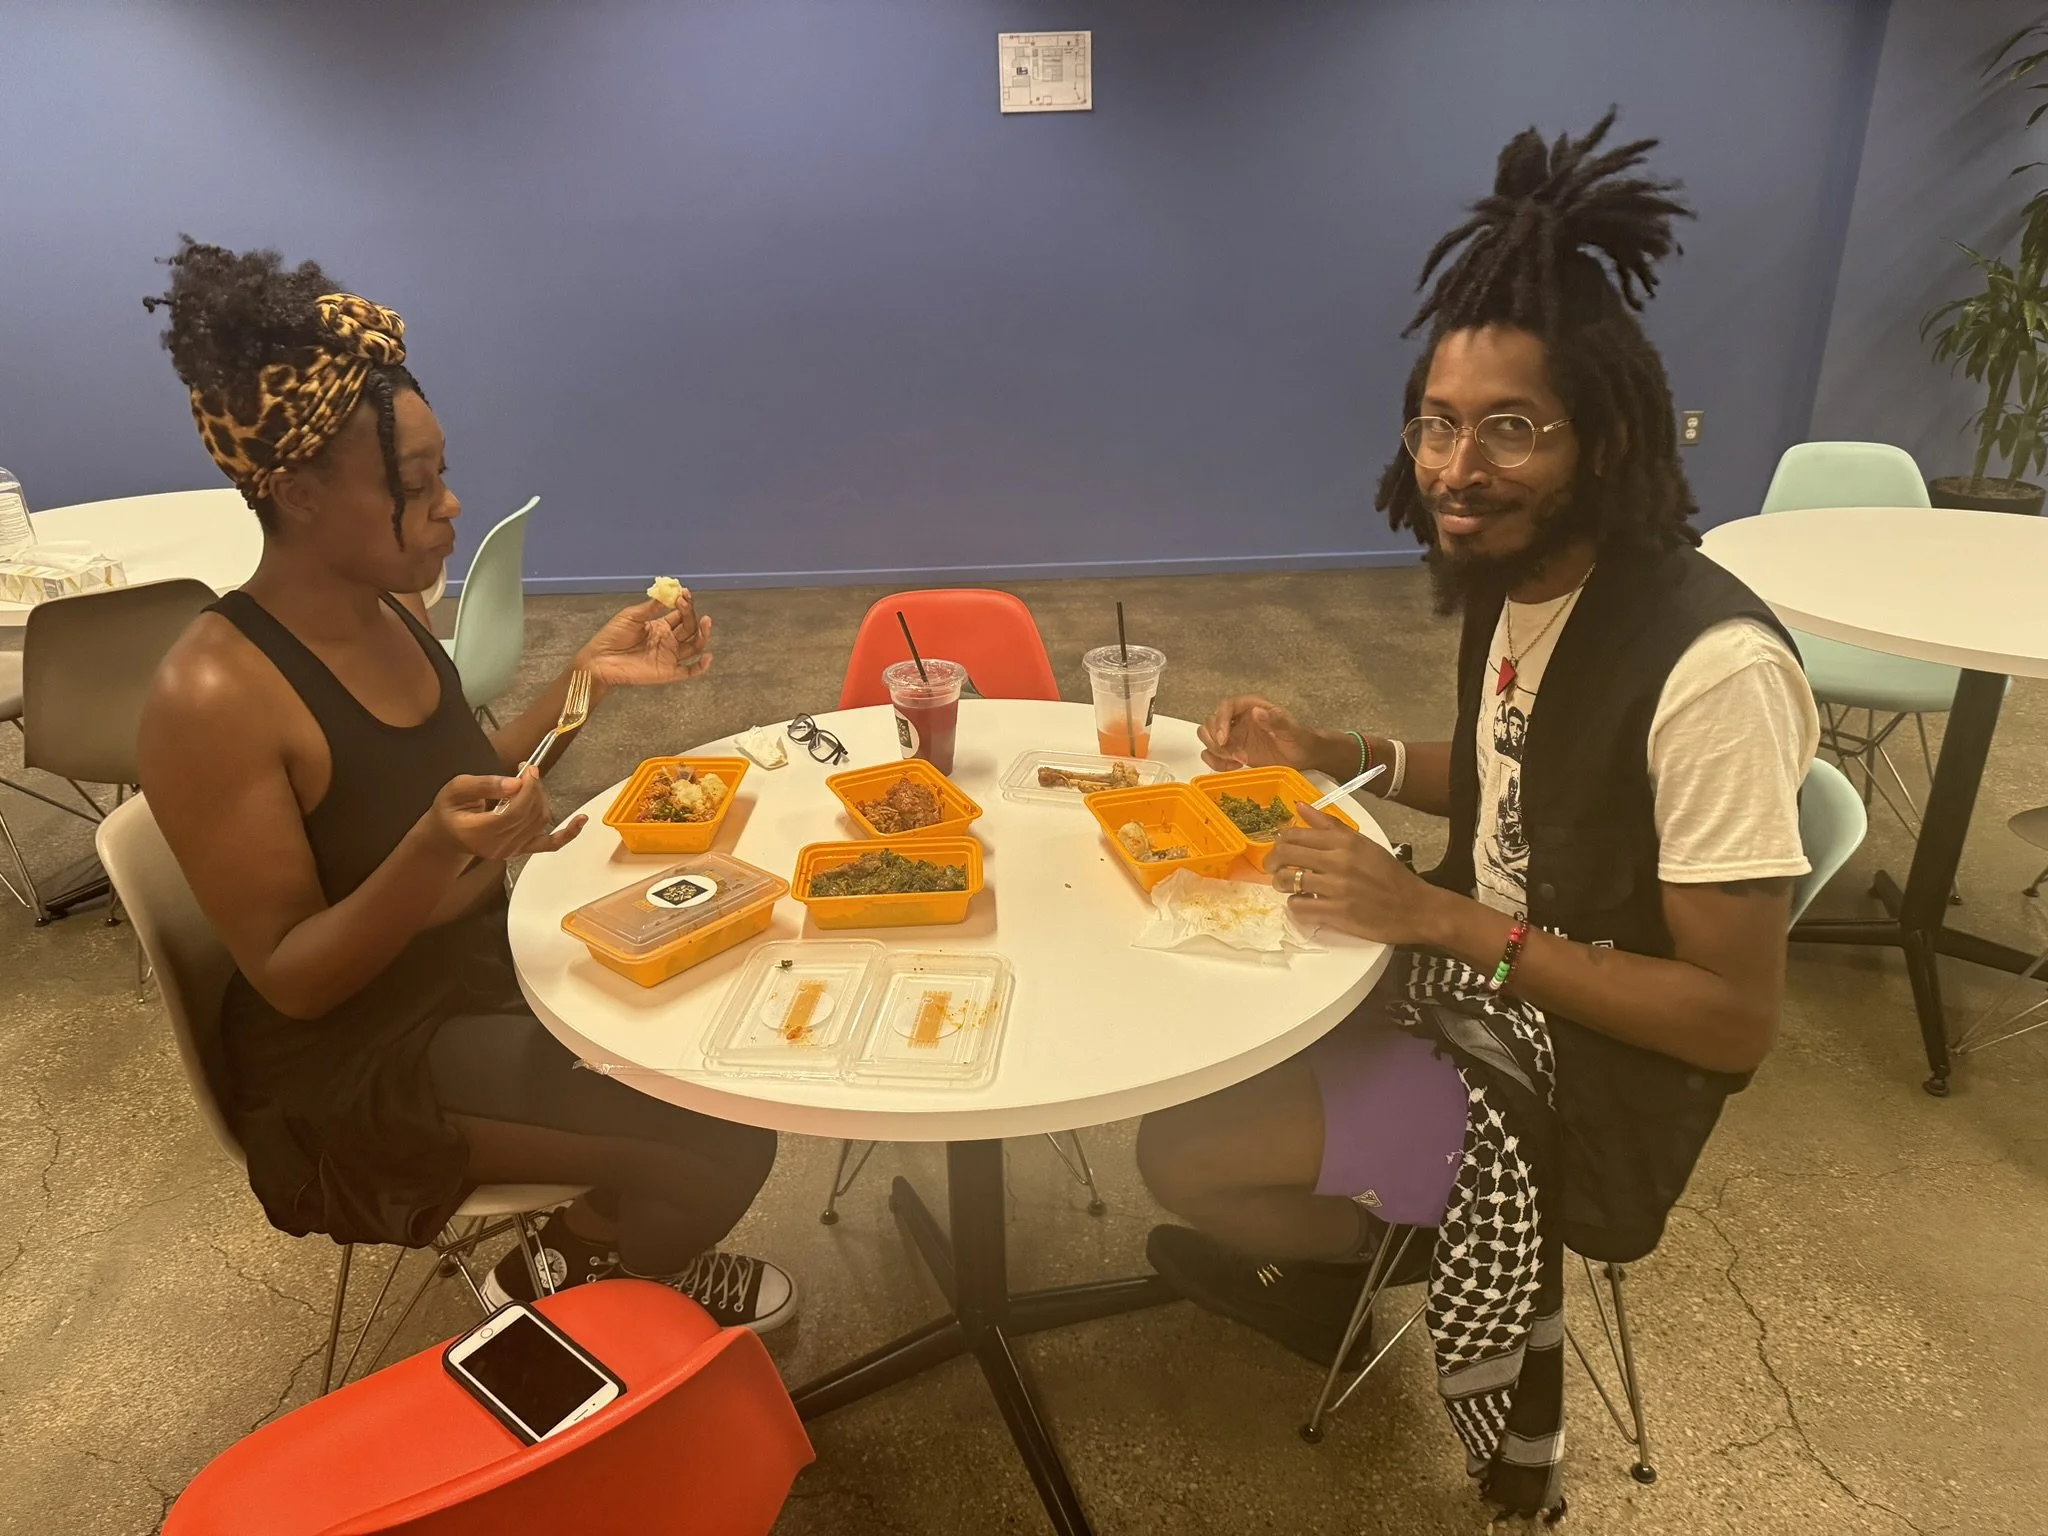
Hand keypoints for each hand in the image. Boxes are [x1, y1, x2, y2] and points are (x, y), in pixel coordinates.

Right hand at [430, 767, 587, 861]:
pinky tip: (582, 820)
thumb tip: (515, 784)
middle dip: (534, 789)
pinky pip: (550, 844)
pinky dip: (568, 833)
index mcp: (479, 832)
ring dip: (541, 799)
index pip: (514, 812)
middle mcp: (498, 846)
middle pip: (530, 815)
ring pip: (540, 821)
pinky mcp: (522, 850)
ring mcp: (512, 851)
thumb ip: (485, 785)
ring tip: (529, 783)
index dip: (527, 790)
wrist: (446, 836)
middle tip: (528, 770)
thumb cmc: (449, 810)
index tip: (529, 770)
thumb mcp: (456, 789)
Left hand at [573, 594, 713, 692]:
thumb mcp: (631, 616)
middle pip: (690, 628)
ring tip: (706, 621)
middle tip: (686, 603)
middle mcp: (668, 641)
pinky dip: (701, 666)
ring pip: (695, 646)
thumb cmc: (612, 636)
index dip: (685, 605)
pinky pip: (690, 671)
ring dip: (703, 634)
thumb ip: (651, 607)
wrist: (600, 658)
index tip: (684, 593)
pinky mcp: (668, 672)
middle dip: (692, 615)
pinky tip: (708, 656)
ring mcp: (670, 657)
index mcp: (660, 626)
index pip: (681, 615)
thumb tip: (668, 593)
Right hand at [1199, 696, 1318, 771]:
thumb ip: (1276, 720)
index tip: (1224, 739)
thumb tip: (1255, 712)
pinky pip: (1212, 754)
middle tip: (1233, 754)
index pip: (1226, 706)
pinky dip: (1216, 762)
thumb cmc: (1300, 740)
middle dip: (1216, 740)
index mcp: (1251, 707)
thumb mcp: (1291, 730)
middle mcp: (1238, 719)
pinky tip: (1233, 767)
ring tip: (1236, 761)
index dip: (1220, 721)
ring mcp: (1234, 736)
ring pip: (1207, 737)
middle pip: (1211, 722)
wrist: (1304, 757)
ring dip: (1215, 751)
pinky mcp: (1232, 752)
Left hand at [1268, 804, 1446, 944]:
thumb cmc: (1388, 875)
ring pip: (1287, 880)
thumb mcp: (1363, 843)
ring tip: (1286, 886)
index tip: (1280, 847)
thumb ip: (1330, 825)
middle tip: (1274, 868)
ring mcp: (1336, 887)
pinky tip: (1302, 903)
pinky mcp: (1336, 913)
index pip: (1296, 834)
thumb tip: (1300, 806)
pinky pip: (1299, 906)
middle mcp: (1339, 861)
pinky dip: (1295, 905)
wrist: (1414, 908)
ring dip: (1281, 884)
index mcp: (1345, 841)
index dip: (1280, 840)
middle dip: (1273, 862)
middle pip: (1286, 854)